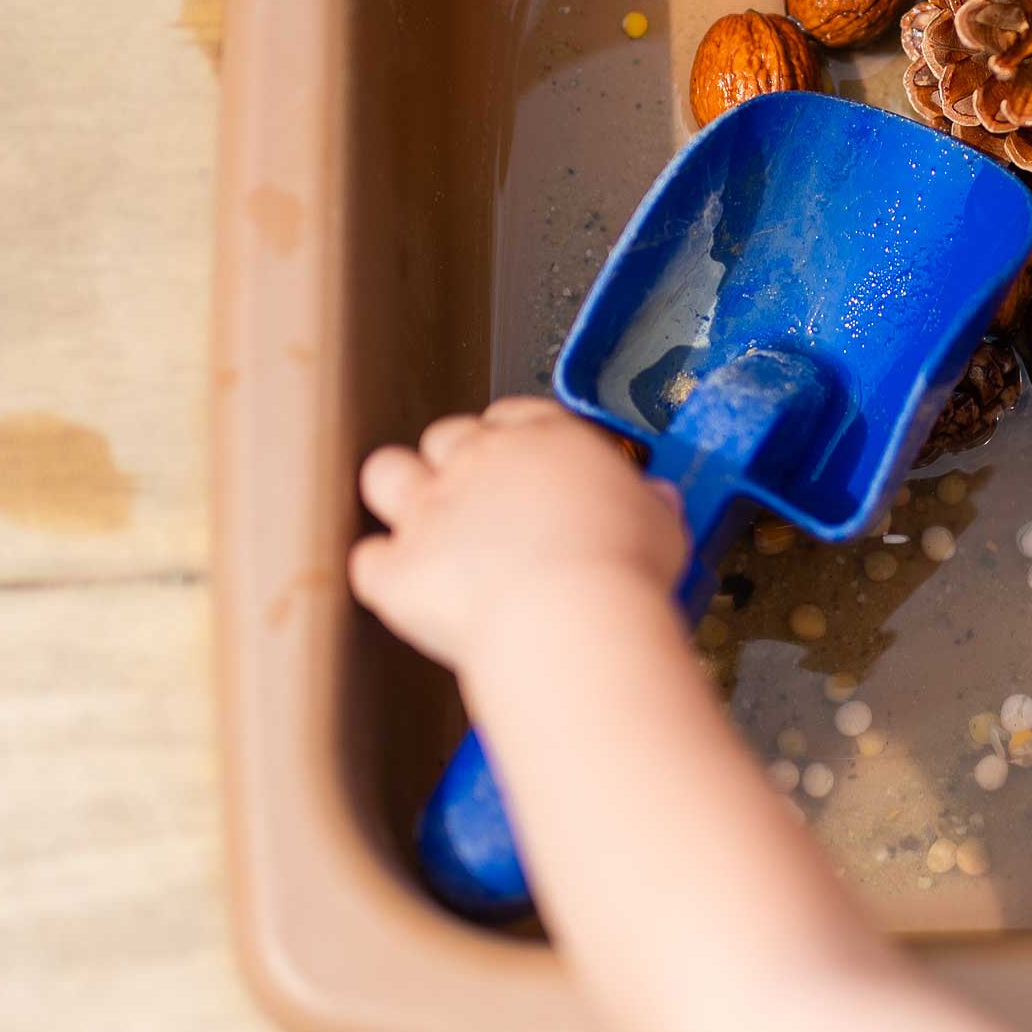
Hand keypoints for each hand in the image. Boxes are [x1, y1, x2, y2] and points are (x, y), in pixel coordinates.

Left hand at [350, 399, 684, 672]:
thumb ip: (647, 503)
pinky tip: (411, 591)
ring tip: (424, 524)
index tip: (527, 463)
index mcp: (544, 440)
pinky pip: (369, 562)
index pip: (513, 414)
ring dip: (400, 494)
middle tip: (481, 500)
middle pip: (446, 436)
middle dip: (457, 464)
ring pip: (385, 473)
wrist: (572, 617)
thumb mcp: (661, 522)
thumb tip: (655, 501)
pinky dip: (387, 576)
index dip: (515, 439)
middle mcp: (479, 463)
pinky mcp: (399, 567)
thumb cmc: (619, 570)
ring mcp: (431, 511)